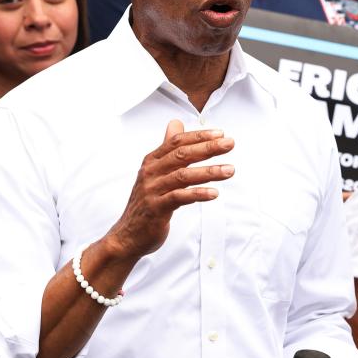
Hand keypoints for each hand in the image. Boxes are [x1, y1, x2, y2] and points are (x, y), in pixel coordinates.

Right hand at [106, 120, 234, 259]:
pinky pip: (180, 198)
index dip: (199, 136)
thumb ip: (168, 148)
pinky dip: (198, 194)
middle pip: (182, 154)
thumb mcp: (155, 172)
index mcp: (152, 161)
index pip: (177, 142)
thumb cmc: (147, 202)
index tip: (221, 133)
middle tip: (230, 144)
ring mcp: (152, 190)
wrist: (128, 235)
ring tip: (230, 170)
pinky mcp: (157, 208)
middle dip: (208, 148)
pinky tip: (214, 194)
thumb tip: (176, 123)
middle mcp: (151, 172)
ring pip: (183, 175)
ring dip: (209, 172)